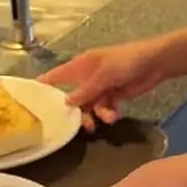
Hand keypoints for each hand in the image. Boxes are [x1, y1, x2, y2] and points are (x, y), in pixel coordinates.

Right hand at [40, 39, 165, 131]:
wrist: (154, 63)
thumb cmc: (126, 61)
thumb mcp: (104, 74)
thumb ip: (86, 90)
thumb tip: (67, 103)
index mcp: (80, 66)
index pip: (56, 76)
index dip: (43, 86)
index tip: (31, 101)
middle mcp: (87, 77)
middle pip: (74, 99)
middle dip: (79, 112)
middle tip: (85, 125)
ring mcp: (101, 87)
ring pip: (91, 107)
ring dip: (99, 114)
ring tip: (109, 118)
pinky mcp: (114, 95)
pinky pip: (105, 108)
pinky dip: (109, 113)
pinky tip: (115, 114)